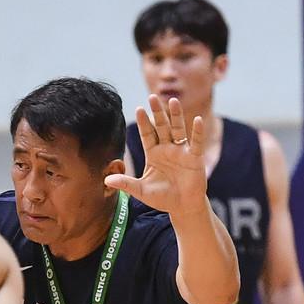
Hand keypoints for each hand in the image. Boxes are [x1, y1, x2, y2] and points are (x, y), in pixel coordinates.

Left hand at [105, 95, 207, 214]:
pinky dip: (197, 132)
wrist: (182, 206)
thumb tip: (106, 180)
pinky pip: (195, 143)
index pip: (147, 134)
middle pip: (162, 127)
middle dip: (157, 112)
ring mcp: (181, 152)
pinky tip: (197, 120)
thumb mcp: (141, 191)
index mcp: (153, 154)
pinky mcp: (194, 158)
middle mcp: (167, 149)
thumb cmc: (162, 197)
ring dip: (176, 116)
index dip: (143, 122)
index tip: (138, 109)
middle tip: (152, 96)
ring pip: (178, 130)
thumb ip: (126, 183)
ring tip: (173, 101)